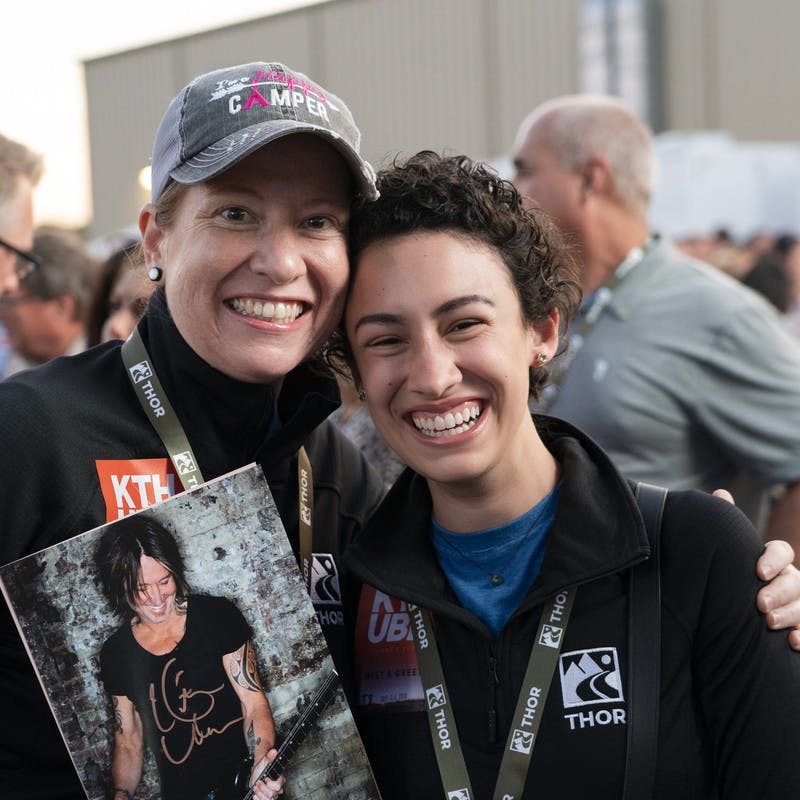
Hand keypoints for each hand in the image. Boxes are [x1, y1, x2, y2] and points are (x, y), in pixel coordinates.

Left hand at [250, 748, 284, 799]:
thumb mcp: (265, 760)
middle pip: (271, 795)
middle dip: (262, 788)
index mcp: (280, 779)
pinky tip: (255, 794)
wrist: (258, 770)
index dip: (270, 784)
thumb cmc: (262, 766)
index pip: (277, 786)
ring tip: (256, 787)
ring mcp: (272, 794)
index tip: (265, 778)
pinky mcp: (266, 798)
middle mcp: (277, 788)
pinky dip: (258, 799)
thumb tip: (274, 751)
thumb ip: (270, 756)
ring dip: (259, 793)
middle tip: (259, 782)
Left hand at [713, 489, 799, 649]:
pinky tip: (793, 642)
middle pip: (795, 581)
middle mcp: (791, 579)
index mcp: (773, 560)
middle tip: (760, 605)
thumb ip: (728, 526)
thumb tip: (720, 493)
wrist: (734, 614)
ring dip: (790, 614)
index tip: (757, 572)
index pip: (781, 551)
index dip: (772, 559)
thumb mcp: (729, 556)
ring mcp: (799, 602)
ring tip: (769, 622)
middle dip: (780, 592)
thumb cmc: (733, 579)